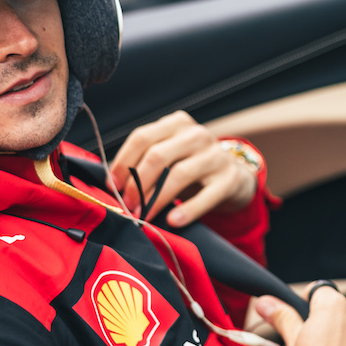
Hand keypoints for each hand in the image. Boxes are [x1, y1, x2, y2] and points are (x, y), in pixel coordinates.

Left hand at [109, 111, 257, 225]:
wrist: (233, 178)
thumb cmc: (191, 169)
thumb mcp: (170, 157)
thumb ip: (143, 163)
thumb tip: (112, 185)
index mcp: (177, 124)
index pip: (142, 138)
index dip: (123, 163)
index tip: (112, 186)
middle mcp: (197, 134)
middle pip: (157, 155)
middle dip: (137, 184)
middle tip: (128, 205)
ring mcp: (216, 155)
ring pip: (178, 174)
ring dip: (156, 199)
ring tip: (144, 216)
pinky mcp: (230, 178)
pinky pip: (206, 196)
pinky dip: (187, 210)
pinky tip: (173, 221)